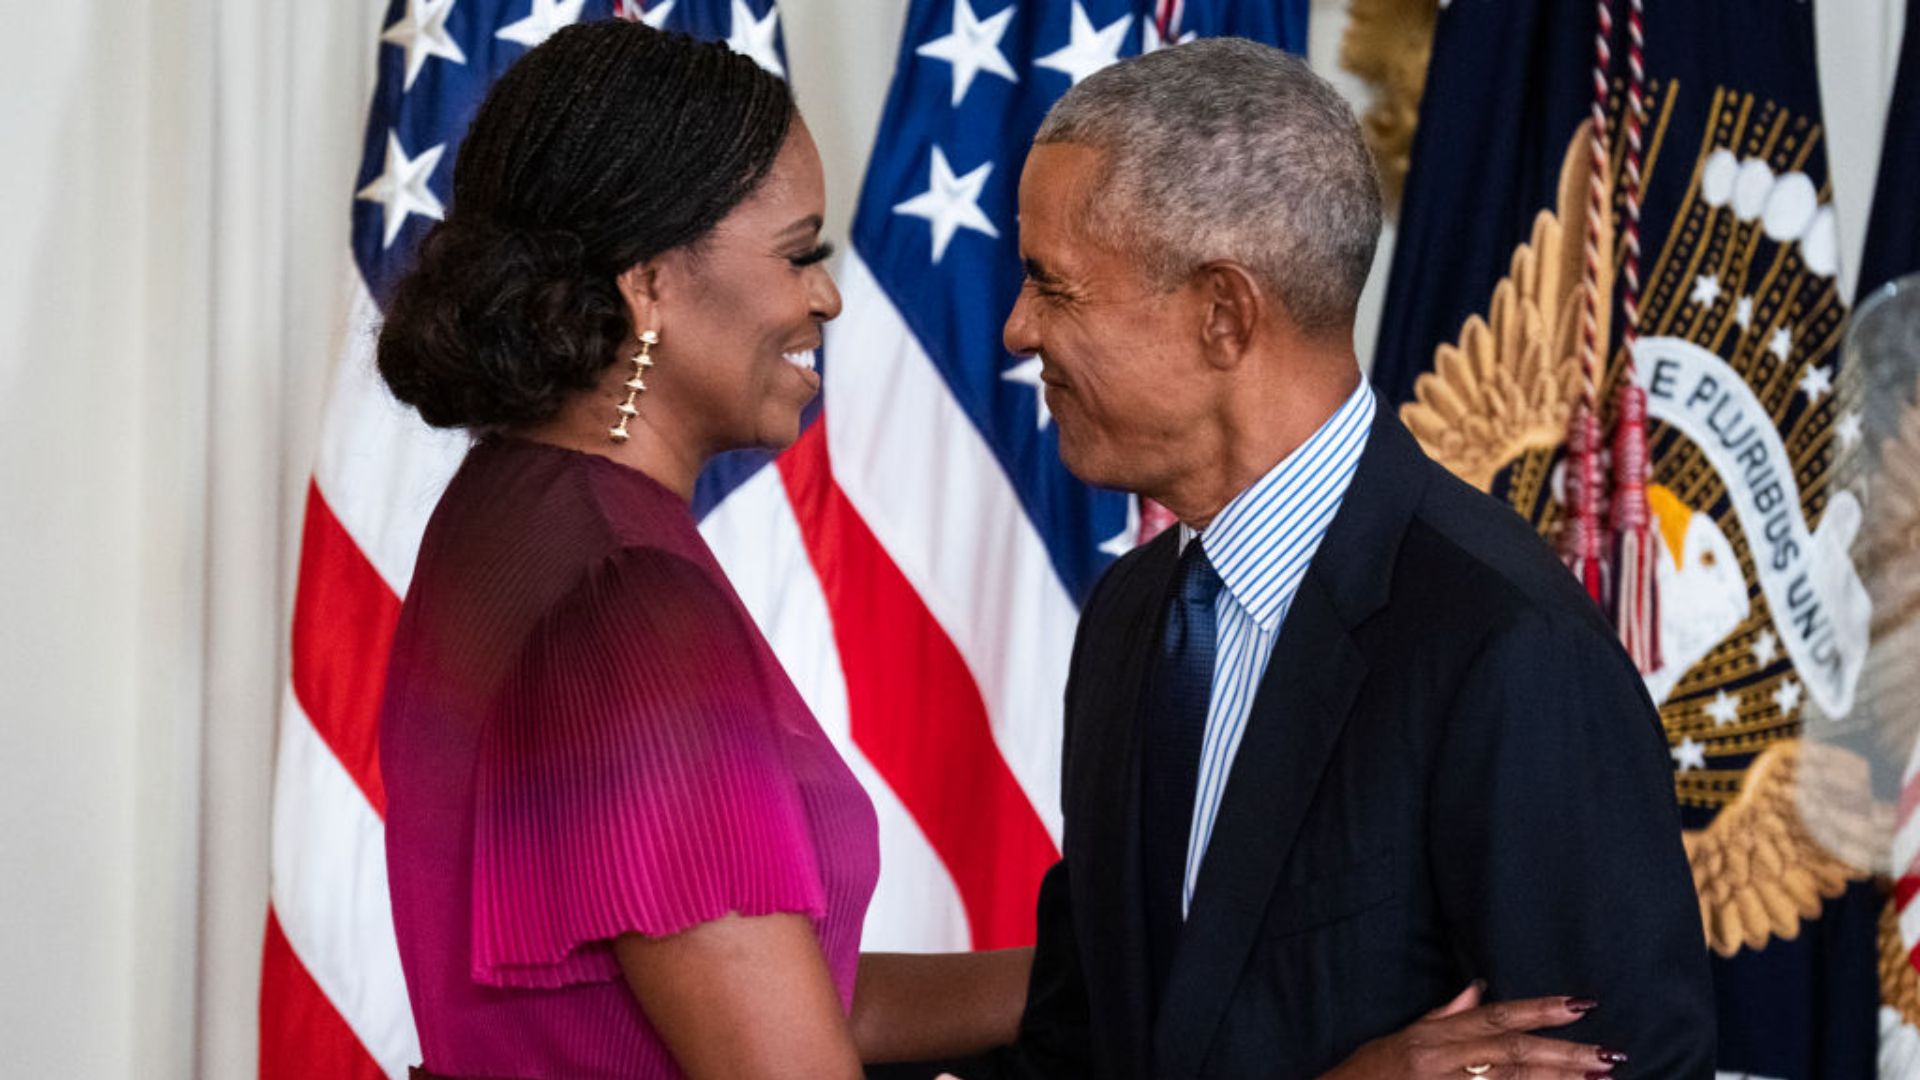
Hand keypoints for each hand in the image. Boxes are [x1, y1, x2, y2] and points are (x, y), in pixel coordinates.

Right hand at [1318, 983, 1627, 1079]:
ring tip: (1599, 1078)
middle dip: (1563, 1053)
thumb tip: (1477, 991)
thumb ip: (1441, 1018)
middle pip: (1511, 1052)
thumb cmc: (1362, 1078)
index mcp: (1429, 1039)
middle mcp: (1439, 1062)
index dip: (1538, 1010)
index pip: (1494, 1017)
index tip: (1581, 1005)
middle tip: (1609, 1054)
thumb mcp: (1396, 1040)